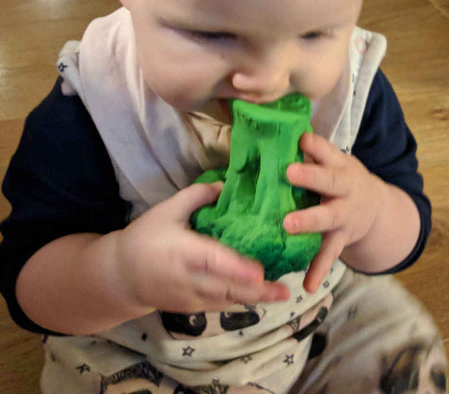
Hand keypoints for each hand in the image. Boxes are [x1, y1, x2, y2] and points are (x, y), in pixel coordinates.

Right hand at [112, 182, 289, 313]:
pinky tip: (260, 296)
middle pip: (226, 288)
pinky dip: (239, 301)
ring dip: (253, 298)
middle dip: (256, 291)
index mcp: (183, 252)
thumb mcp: (167, 209)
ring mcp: (190, 297)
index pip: (213, 262)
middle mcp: (189, 279)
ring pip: (226, 301)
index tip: (259, 272)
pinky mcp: (191, 308)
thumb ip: (197, 195)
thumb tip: (225, 184)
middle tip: (285, 290)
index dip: (236, 269)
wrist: (120, 275)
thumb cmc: (145, 237)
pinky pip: (219, 306)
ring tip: (281, 293)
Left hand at [284, 132, 384, 291]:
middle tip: (289, 172)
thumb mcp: (334, 162)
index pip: (326, 151)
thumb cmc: (341, 178)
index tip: (299, 137)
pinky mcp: (341, 238)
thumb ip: (310, 153)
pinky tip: (308, 284)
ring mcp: (344, 215)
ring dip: (309, 221)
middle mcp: (344, 188)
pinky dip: (319, 269)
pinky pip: (329, 254)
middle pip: (329, 181)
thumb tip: (274, 134)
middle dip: (310, 176)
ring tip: (289, 225)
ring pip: (328, 217)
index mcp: (339, 165)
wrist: (377, 208)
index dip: (313, 144)